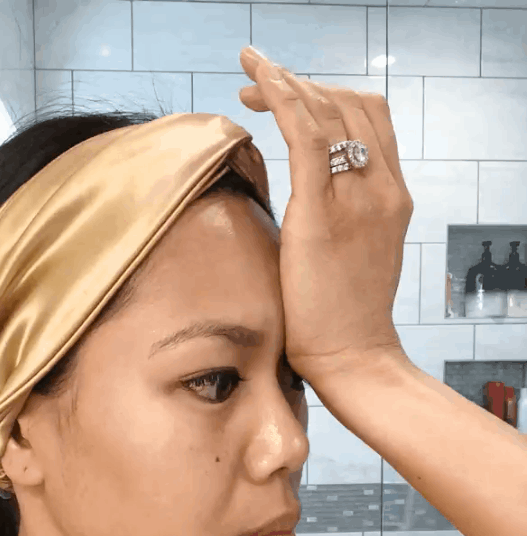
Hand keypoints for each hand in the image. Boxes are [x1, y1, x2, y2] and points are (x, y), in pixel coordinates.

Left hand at [238, 46, 413, 377]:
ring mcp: (360, 199)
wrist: (352, 356)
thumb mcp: (354, 255)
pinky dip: (281, 99)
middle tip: (259, 80)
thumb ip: (341, 219)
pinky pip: (305, 137)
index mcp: (392, 196)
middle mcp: (384, 189)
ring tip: (251, 73)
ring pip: (326, 113)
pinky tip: (258, 81)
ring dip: (286, 83)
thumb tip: (306, 202)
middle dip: (302, 84)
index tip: (286, 95)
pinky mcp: (324, 215)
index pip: (368, 119)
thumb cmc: (343, 315)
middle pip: (348, 106)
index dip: (327, 95)